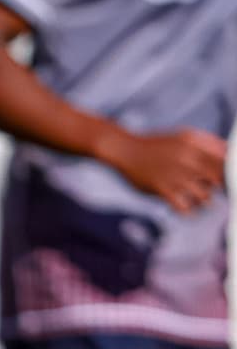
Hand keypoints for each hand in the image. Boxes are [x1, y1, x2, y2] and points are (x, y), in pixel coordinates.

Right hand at [109, 126, 226, 214]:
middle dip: (221, 189)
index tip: (228, 179)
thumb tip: (233, 155)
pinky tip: (188, 209)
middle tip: (213, 190)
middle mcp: (188, 158)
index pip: (227, 161)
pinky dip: (189, 212)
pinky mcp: (163, 189)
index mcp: (195, 143)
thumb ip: (210, 144)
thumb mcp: (184, 136)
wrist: (123, 149)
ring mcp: (175, 175)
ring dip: (204, 201)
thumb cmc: (156, 144)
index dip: (232, 173)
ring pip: (205, 197)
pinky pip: (186, 209)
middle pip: (220, 181)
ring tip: (197, 198)